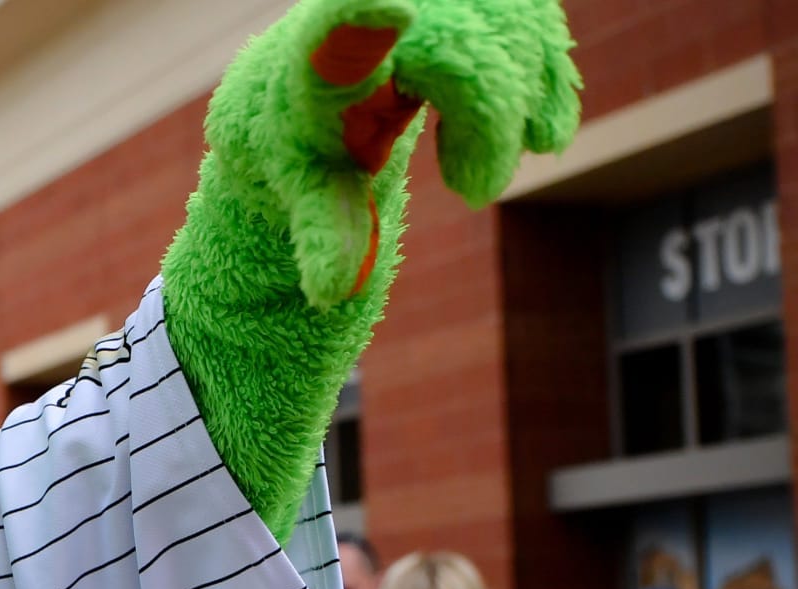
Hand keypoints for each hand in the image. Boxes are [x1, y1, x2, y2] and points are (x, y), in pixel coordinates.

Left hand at [210, 0, 580, 305]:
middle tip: (474, 190)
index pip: (342, 29)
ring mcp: (427, 0)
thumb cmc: (306, 139)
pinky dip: (545, 78)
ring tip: (486, 169)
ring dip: (524, 101)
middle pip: (467, 50)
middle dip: (491, 121)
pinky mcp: (464, 0)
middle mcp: (376, 8)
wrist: (308, 79)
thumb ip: (328, 230)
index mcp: (323, 59)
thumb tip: (333, 293)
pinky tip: (549, 136)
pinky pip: (524, 17)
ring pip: (508, 28)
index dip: (363, 20)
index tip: (389, 12)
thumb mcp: (310, 188)